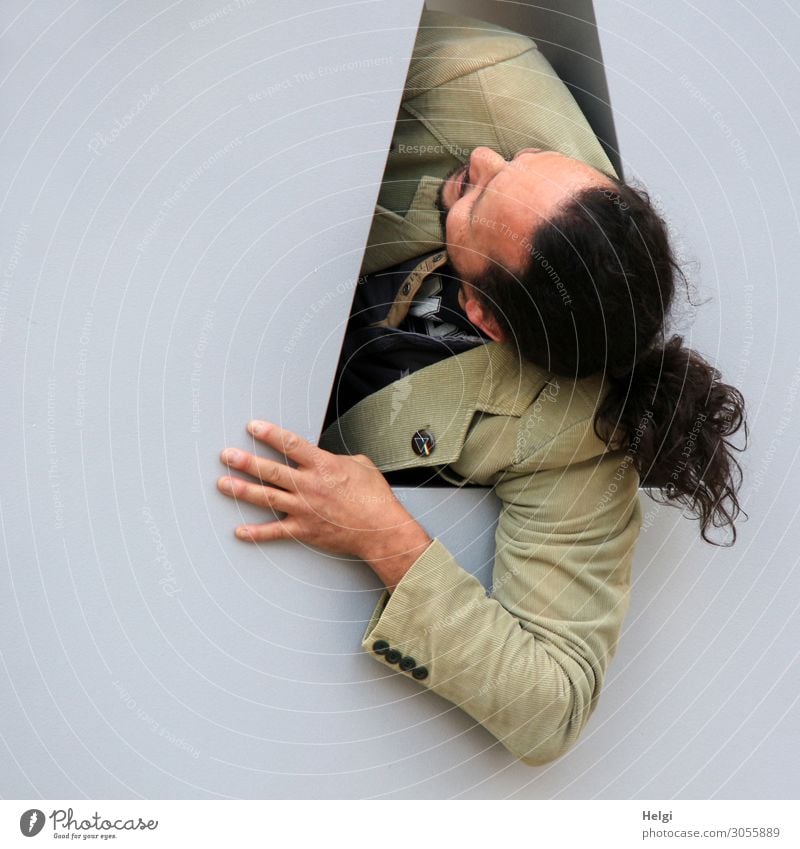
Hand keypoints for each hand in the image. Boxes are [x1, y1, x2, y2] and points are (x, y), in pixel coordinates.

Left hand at [217, 420, 432, 587]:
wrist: (379, 529)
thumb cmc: (374, 499)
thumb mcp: (361, 466)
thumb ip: (340, 458)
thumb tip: (332, 456)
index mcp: (323, 466)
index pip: (291, 445)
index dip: (270, 434)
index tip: (253, 427)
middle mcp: (309, 486)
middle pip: (271, 471)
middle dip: (246, 461)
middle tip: (227, 455)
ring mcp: (304, 508)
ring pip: (267, 497)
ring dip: (242, 490)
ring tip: (223, 484)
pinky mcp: (304, 529)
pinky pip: (275, 531)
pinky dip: (256, 533)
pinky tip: (240, 531)